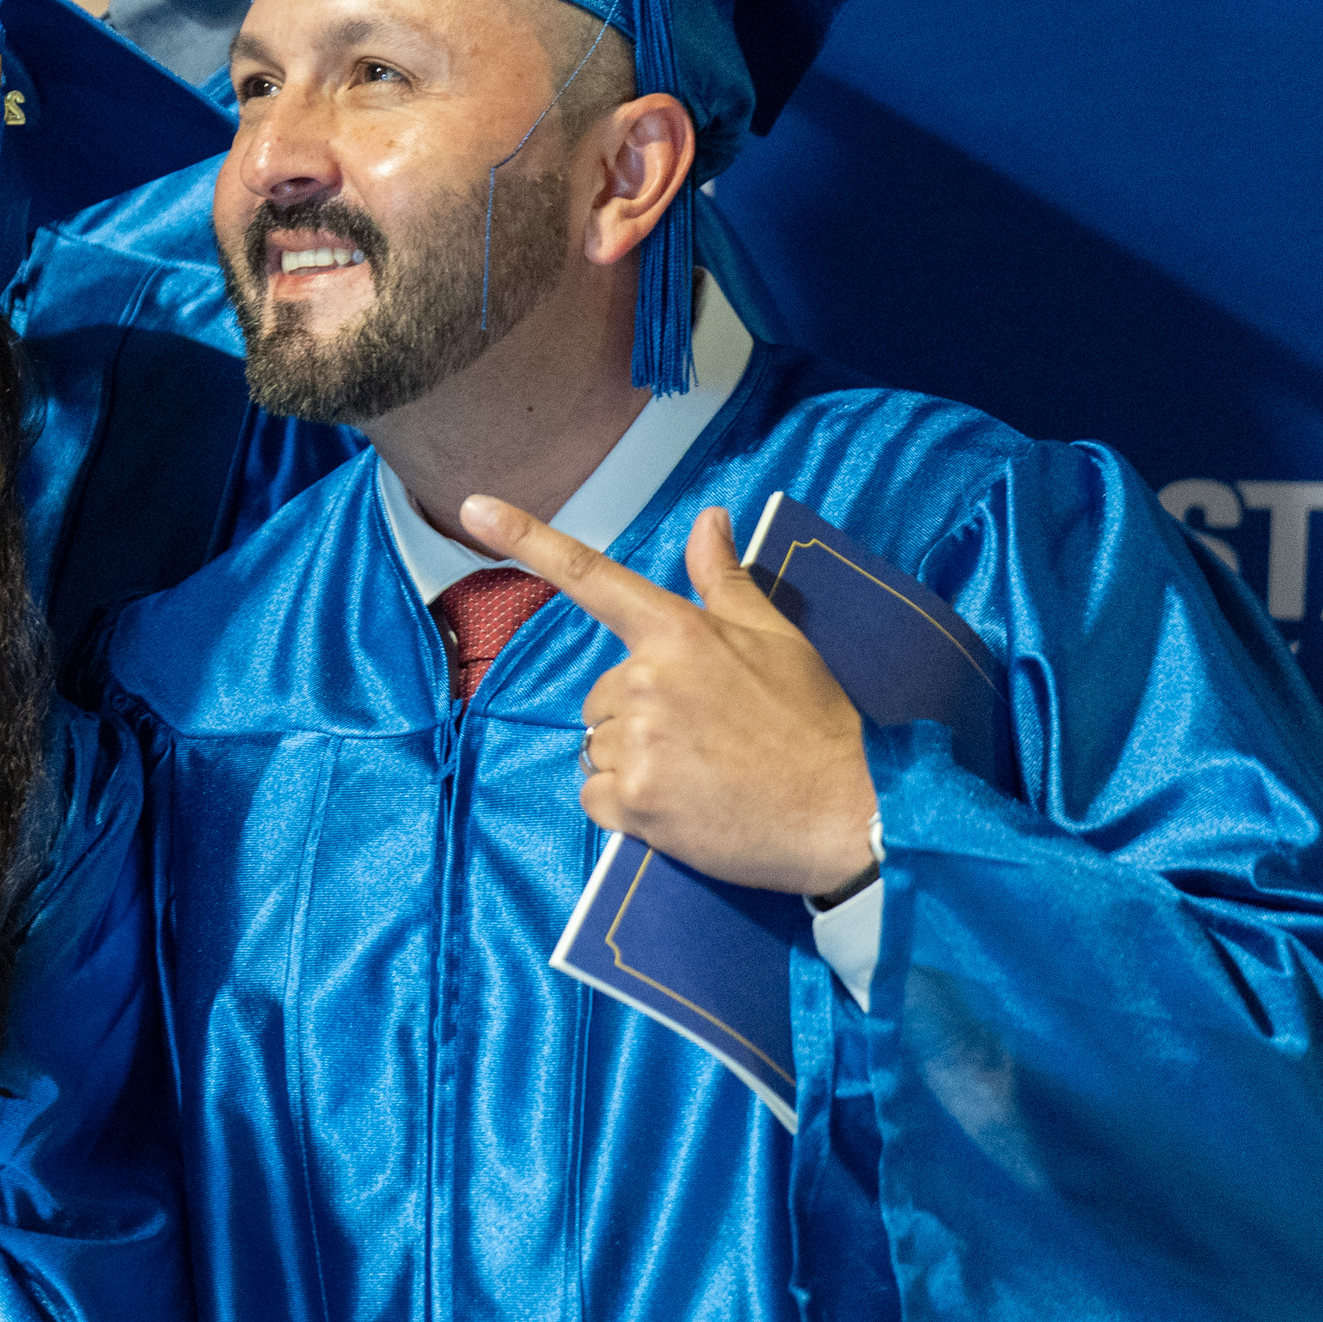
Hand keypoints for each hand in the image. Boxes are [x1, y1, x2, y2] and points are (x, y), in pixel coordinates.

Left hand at [459, 497, 876, 896]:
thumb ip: (724, 579)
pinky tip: (680, 808)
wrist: (849, 814)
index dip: (526, 537)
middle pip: (600, 693)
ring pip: (596, 746)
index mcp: (677, 632)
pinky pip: (595, 797)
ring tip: (700, 775)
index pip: (590, 574)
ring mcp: (635, 742)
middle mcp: (644, 680)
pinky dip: (625, 808)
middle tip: (705, 738)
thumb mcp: (777, 638)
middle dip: (637, 715)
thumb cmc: (815, 723)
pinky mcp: (632, 803)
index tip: (473, 507)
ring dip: (632, 763)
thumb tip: (708, 517)